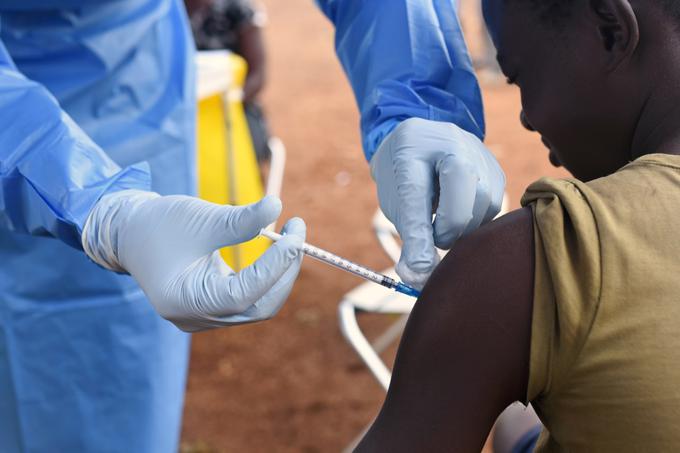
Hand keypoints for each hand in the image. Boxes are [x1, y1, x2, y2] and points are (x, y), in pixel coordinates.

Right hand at [82, 191, 304, 331]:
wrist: (129, 234)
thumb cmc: (159, 225)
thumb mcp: (201, 219)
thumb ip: (239, 219)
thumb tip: (277, 207)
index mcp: (185, 301)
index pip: (246, 293)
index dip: (276, 265)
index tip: (295, 235)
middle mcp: (196, 318)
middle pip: (258, 306)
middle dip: (284, 271)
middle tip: (297, 235)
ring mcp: (204, 318)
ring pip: (258, 305)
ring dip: (279, 273)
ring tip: (290, 237)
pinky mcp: (212, 309)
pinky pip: (249, 299)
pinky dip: (266, 276)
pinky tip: (276, 249)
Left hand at [371, 118, 504, 288]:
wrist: (421, 143)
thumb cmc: (405, 175)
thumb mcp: (397, 201)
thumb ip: (410, 238)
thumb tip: (418, 278)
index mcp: (415, 145)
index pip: (417, 194)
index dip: (419, 236)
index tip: (417, 267)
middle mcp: (453, 142)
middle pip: (463, 202)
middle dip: (446, 232)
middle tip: (432, 236)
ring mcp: (481, 154)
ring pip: (484, 208)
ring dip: (463, 229)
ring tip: (443, 222)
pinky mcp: (498, 171)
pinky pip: (494, 209)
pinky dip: (476, 221)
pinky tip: (460, 214)